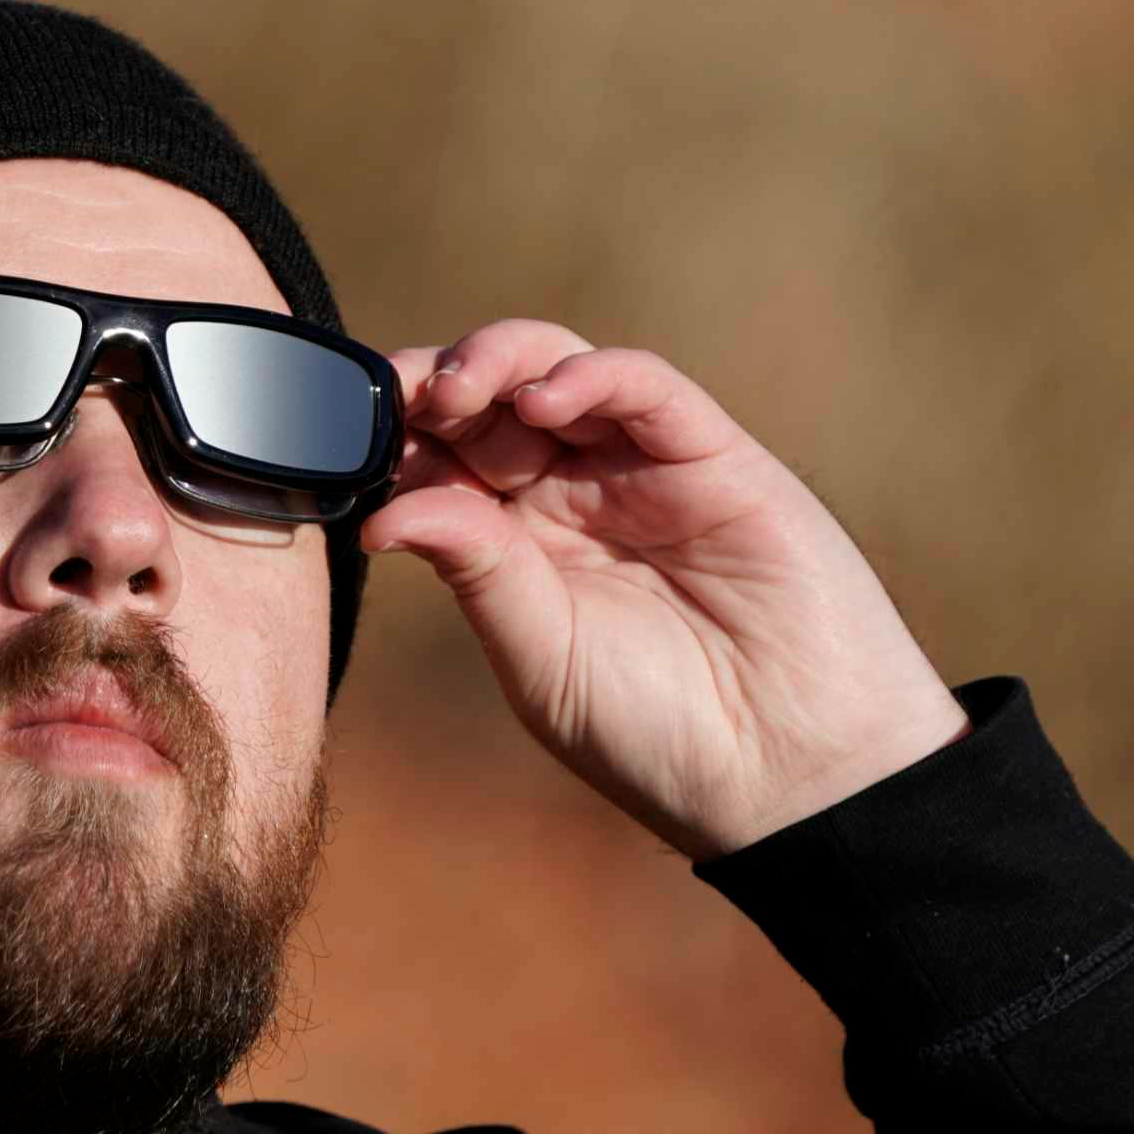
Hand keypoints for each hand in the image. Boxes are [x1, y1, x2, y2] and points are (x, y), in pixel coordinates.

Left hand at [362, 320, 969, 860]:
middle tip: (406, 398)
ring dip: (500, 361)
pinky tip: (545, 400)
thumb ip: (475, 572)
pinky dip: (593, 376)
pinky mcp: (713, 456)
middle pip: (487, 401)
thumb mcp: (537, 655)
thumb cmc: (656, 732)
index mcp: (511, 546)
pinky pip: (647, 388)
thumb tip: (381, 515)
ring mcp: (639, 470)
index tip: (347, 431)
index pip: (437, 460)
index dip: (393, 434)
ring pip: (558, 371)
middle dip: (435, 385)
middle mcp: (569, 496)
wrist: (786, 772)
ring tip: (463, 390)